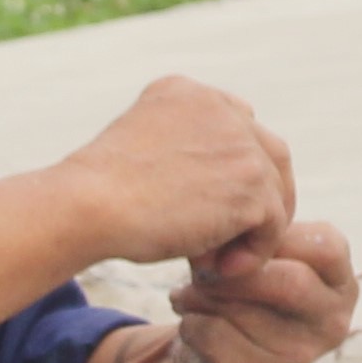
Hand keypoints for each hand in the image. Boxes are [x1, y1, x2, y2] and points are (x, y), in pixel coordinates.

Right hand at [68, 76, 293, 264]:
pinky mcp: (251, 181)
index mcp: (187, 92)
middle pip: (268, 155)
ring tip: (211, 262)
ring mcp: (240, 141)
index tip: (206, 213)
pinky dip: (252, 253)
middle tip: (227, 245)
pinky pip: (274, 224)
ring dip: (249, 232)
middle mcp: (219, 106)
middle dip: (255, 203)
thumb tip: (217, 196)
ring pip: (274, 192)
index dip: (231, 176)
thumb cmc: (98, 197)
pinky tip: (216, 269)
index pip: (236, 130)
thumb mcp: (139, 155)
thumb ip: (179, 156)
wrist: (87, 205)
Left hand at [171, 219, 356, 362]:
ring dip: (201, 296)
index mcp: (340, 283)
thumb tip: (228, 241)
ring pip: (245, 310)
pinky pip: (216, 337)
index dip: (276, 238)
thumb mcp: (260, 255)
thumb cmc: (244, 287)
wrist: (215, 351)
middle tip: (201, 270)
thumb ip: (258, 239)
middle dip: (236, 271)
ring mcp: (301, 355)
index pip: (326, 246)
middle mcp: (332, 321)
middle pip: (291, 282)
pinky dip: (191, 323)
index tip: (238, 241)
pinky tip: (190, 321)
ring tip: (187, 293)